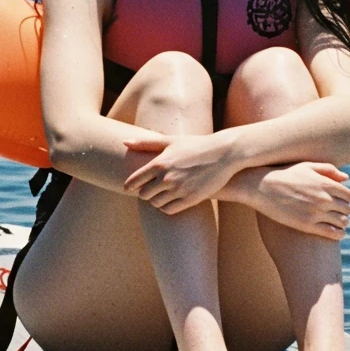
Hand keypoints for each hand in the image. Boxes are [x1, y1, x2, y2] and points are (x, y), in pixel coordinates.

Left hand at [123, 132, 238, 212]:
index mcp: (160, 163)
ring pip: (156, 204)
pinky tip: (172, 200)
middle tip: (150, 190)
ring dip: (156, 200)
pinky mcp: (190, 199)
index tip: (129, 188)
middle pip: (144, 195)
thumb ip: (147, 143)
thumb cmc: (196, 145)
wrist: (224, 154)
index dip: (130, 186)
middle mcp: (167, 178)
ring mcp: (179, 190)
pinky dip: (167, 207)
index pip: (134, 181)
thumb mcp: (172, 140)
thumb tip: (125, 142)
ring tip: (162, 194)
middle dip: (145, 193)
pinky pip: (169, 210)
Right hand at [244, 162, 349, 238]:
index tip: (337, 201)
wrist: (262, 187)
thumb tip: (346, 178)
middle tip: (335, 213)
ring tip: (335, 223)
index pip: (348, 195)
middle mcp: (324, 198)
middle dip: (343, 211)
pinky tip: (335, 233)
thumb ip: (328, 169)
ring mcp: (316, 213)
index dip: (344, 199)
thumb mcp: (307, 166)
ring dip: (341, 223)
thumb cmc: (284, 174)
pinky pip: (332, 233)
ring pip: (342, 222)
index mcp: (325, 183)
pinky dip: (338, 234)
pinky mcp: (307, 225)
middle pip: (346, 209)